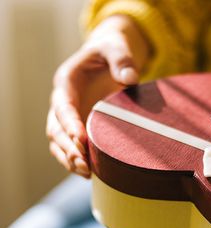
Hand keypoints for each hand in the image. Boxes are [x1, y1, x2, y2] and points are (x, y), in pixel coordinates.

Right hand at [46, 15, 149, 177]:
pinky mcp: (81, 126)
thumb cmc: (111, 51)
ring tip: (86, 173)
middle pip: (56, 129)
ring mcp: (71, 117)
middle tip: (84, 164)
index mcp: (67, 81)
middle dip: (68, 148)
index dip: (70, 123)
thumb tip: (130, 79)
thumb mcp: (116, 47)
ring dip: (70, 159)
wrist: (111, 58)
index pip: (63, 106)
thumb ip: (121, 60)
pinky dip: (79, 160)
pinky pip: (73, 146)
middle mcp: (64, 102)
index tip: (81, 138)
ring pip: (60, 142)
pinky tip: (92, 173)